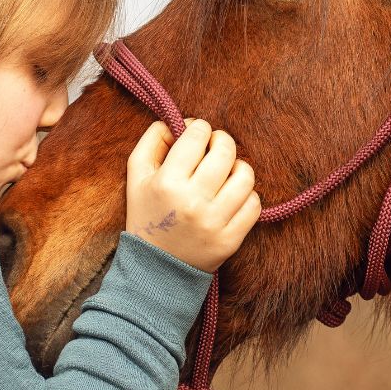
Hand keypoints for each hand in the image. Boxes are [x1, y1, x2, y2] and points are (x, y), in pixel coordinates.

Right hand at [125, 117, 260, 273]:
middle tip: (215, 147)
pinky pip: (254, 204)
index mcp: (166, 182)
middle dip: (221, 141)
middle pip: (225, 151)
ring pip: (246, 176)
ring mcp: (214, 222)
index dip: (199, 127)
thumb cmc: (147, 214)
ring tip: (226, 173)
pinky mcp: (231, 240)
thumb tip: (180, 121)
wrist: (156, 269)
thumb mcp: (136, 176)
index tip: (196, 135)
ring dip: (238, 167)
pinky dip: (247, 196)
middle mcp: (192, 201)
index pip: (197, 135)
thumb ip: (153, 140)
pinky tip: (232, 197)